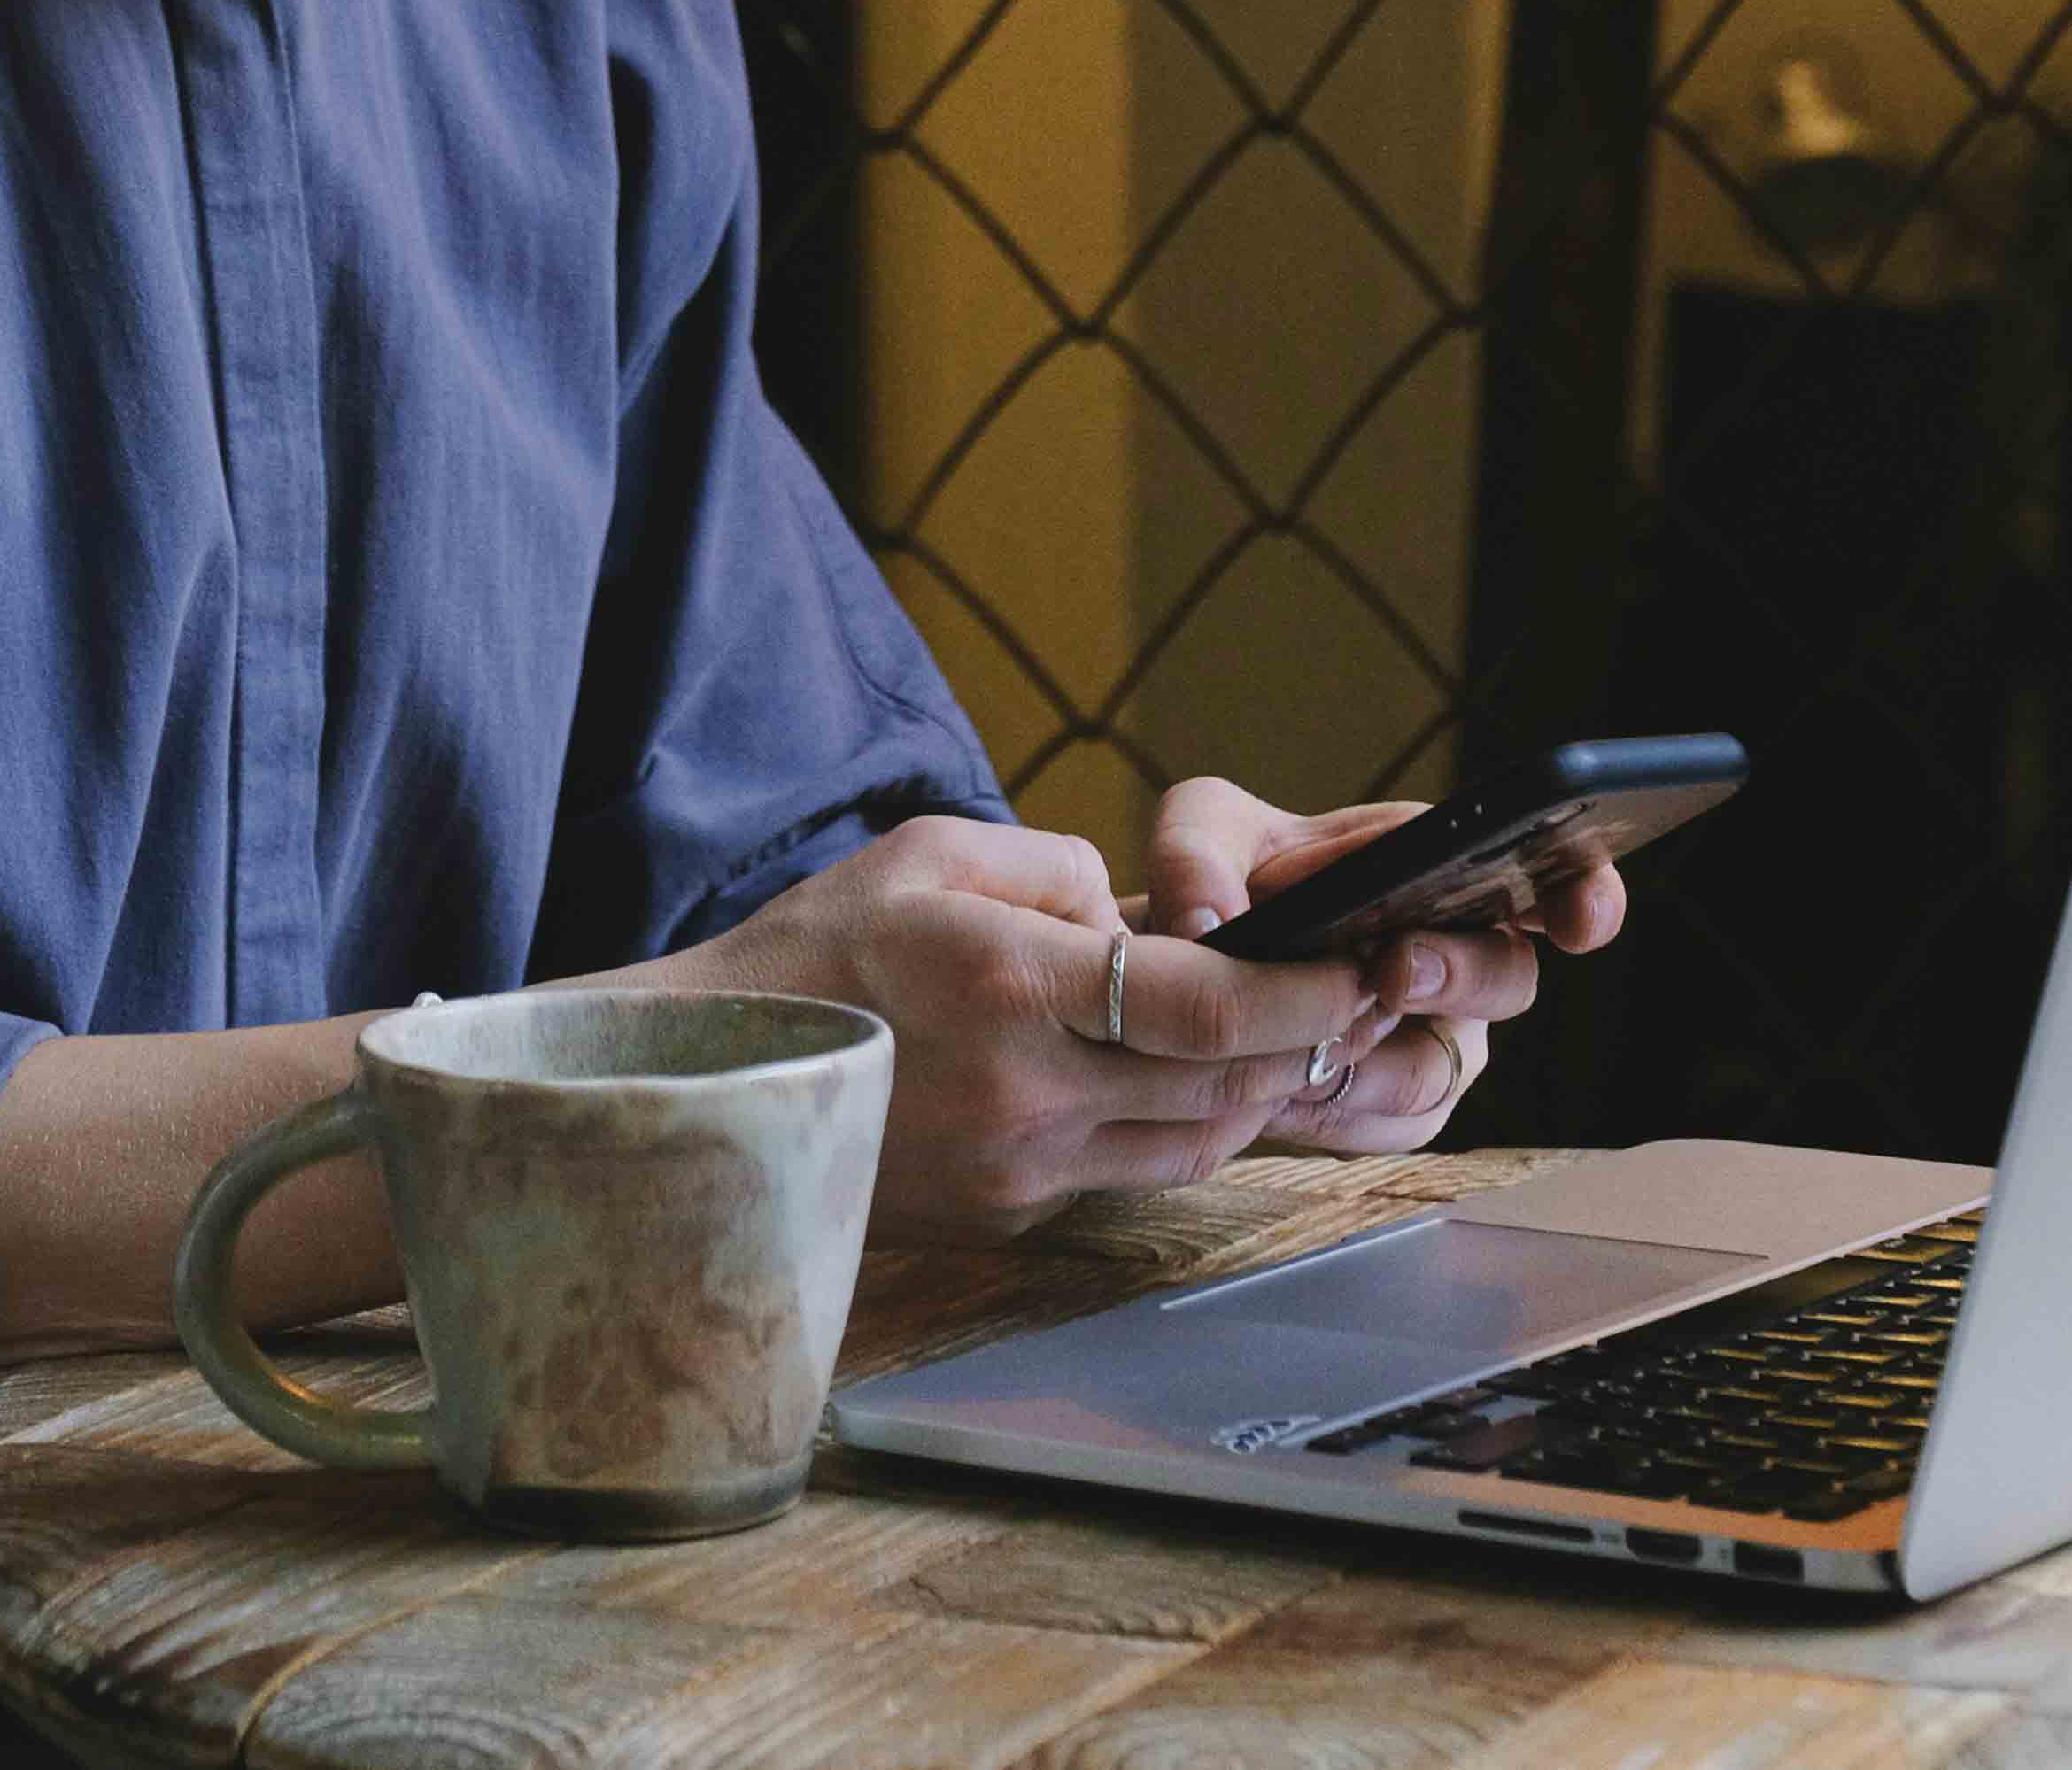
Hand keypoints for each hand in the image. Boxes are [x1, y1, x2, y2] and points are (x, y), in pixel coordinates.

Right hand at [666, 816, 1376, 1240]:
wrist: (712, 1084)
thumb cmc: (815, 951)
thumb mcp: (926, 855)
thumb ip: (1052, 867)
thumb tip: (1139, 911)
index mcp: (1012, 984)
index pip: (1207, 1005)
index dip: (1304, 991)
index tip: (1359, 963)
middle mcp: (1028, 1092)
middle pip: (1224, 1085)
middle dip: (1304, 1041)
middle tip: (1351, 996)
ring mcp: (1019, 1170)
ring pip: (1195, 1145)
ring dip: (1250, 1093)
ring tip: (1272, 1038)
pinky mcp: (1006, 1217)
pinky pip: (1125, 1174)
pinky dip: (1170, 1128)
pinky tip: (1168, 1083)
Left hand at [1134, 777, 1625, 1159]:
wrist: (1180, 979)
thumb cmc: (1220, 886)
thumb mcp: (1203, 835)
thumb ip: (1198, 850)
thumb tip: (1209, 921)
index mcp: (1441, 867)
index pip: (1549, 874)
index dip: (1584, 895)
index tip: (1581, 918)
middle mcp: (1459, 952)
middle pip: (1508, 976)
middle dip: (1458, 973)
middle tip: (1396, 969)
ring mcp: (1437, 1034)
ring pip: (1439, 1065)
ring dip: (1369, 1057)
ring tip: (1303, 1041)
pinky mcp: (1400, 1105)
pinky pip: (1393, 1122)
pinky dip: (1334, 1106)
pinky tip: (1284, 1087)